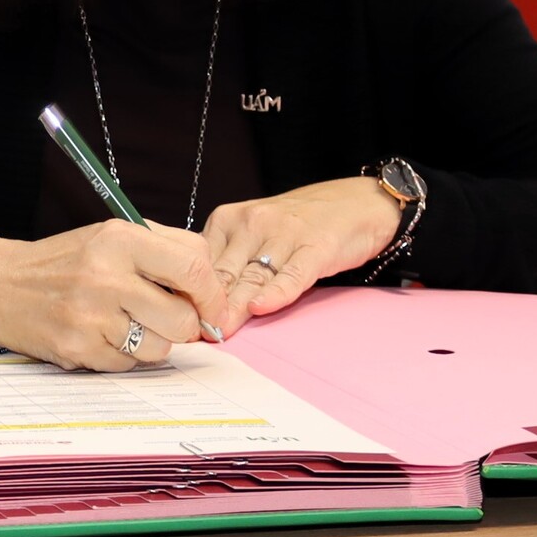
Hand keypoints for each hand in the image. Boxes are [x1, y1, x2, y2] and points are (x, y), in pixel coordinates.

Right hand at [0, 221, 231, 370]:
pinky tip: (101, 335)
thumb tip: (213, 287)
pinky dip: (122, 355)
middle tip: (166, 318)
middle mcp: (106, 276)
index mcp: (119, 239)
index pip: (194, 268)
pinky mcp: (77, 348)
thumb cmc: (66, 261)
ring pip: (159, 349)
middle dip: (184, 326)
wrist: (0, 286)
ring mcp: (90, 316)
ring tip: (125, 324)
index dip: (213, 295)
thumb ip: (167, 250)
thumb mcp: (112, 236)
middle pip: (182, 319)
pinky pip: (128, 365)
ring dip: (152, 342)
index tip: (211, 307)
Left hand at [202, 177, 402, 329]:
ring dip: (235, 307)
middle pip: (224, 274)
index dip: (190, 294)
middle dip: (207, 306)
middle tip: (193, 335)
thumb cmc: (299, 222)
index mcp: (230, 220)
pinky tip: (260, 308)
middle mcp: (253, 223)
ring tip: (219, 331)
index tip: (179, 320)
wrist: (356, 202)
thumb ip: (227, 260)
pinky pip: (292, 274)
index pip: (201, 263)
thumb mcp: (253, 233)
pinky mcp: (316, 247)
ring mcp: (284, 234)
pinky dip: (276, 292)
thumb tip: (194, 299)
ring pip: (252, 277)